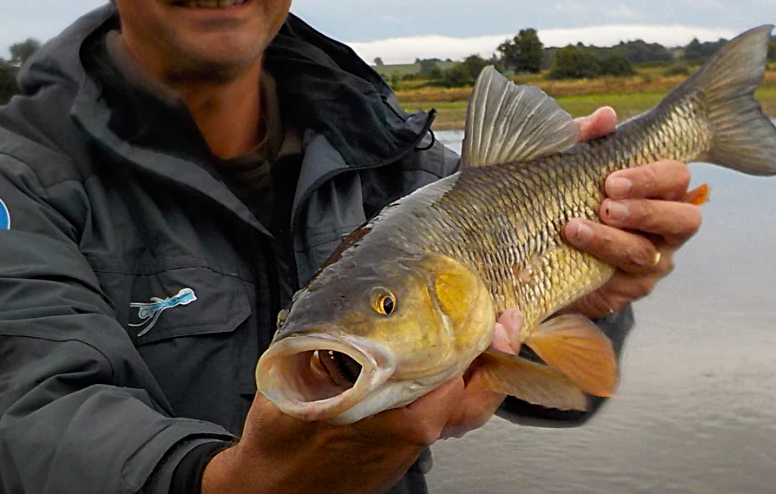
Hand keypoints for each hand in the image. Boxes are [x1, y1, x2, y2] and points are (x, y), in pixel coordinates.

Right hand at [203, 310, 523, 493]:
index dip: (486, 338)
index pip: (462, 369)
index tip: (499, 314)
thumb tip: (357, 301)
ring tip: (486, 339)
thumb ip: (336, 339)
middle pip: (477, 394)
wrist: (270, 491)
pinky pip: (443, 419)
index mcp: (402, 411)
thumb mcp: (303, 375)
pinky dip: (454, 392)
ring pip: (464, 409)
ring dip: (477, 373)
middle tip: (505, 321)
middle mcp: (417, 431)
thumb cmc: (282, 442)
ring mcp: (413, 446)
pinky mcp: (405, 452)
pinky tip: (447, 369)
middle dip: (495, 355)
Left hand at [565, 108, 703, 318]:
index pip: (677, 177)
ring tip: (575, 228)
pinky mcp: (633, 288)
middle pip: (684, 218)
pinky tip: (574, 252)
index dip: (652, 178)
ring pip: (648, 253)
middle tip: (606, 206)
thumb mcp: (569, 163)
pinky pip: (628, 282)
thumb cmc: (567, 196)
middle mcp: (666, 226)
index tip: (612, 181)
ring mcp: (654, 260)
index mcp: (659, 189)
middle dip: (646, 211)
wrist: (539, 250)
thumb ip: (586, 137)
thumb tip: (606, 116)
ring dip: (611, 240)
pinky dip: (599, 264)